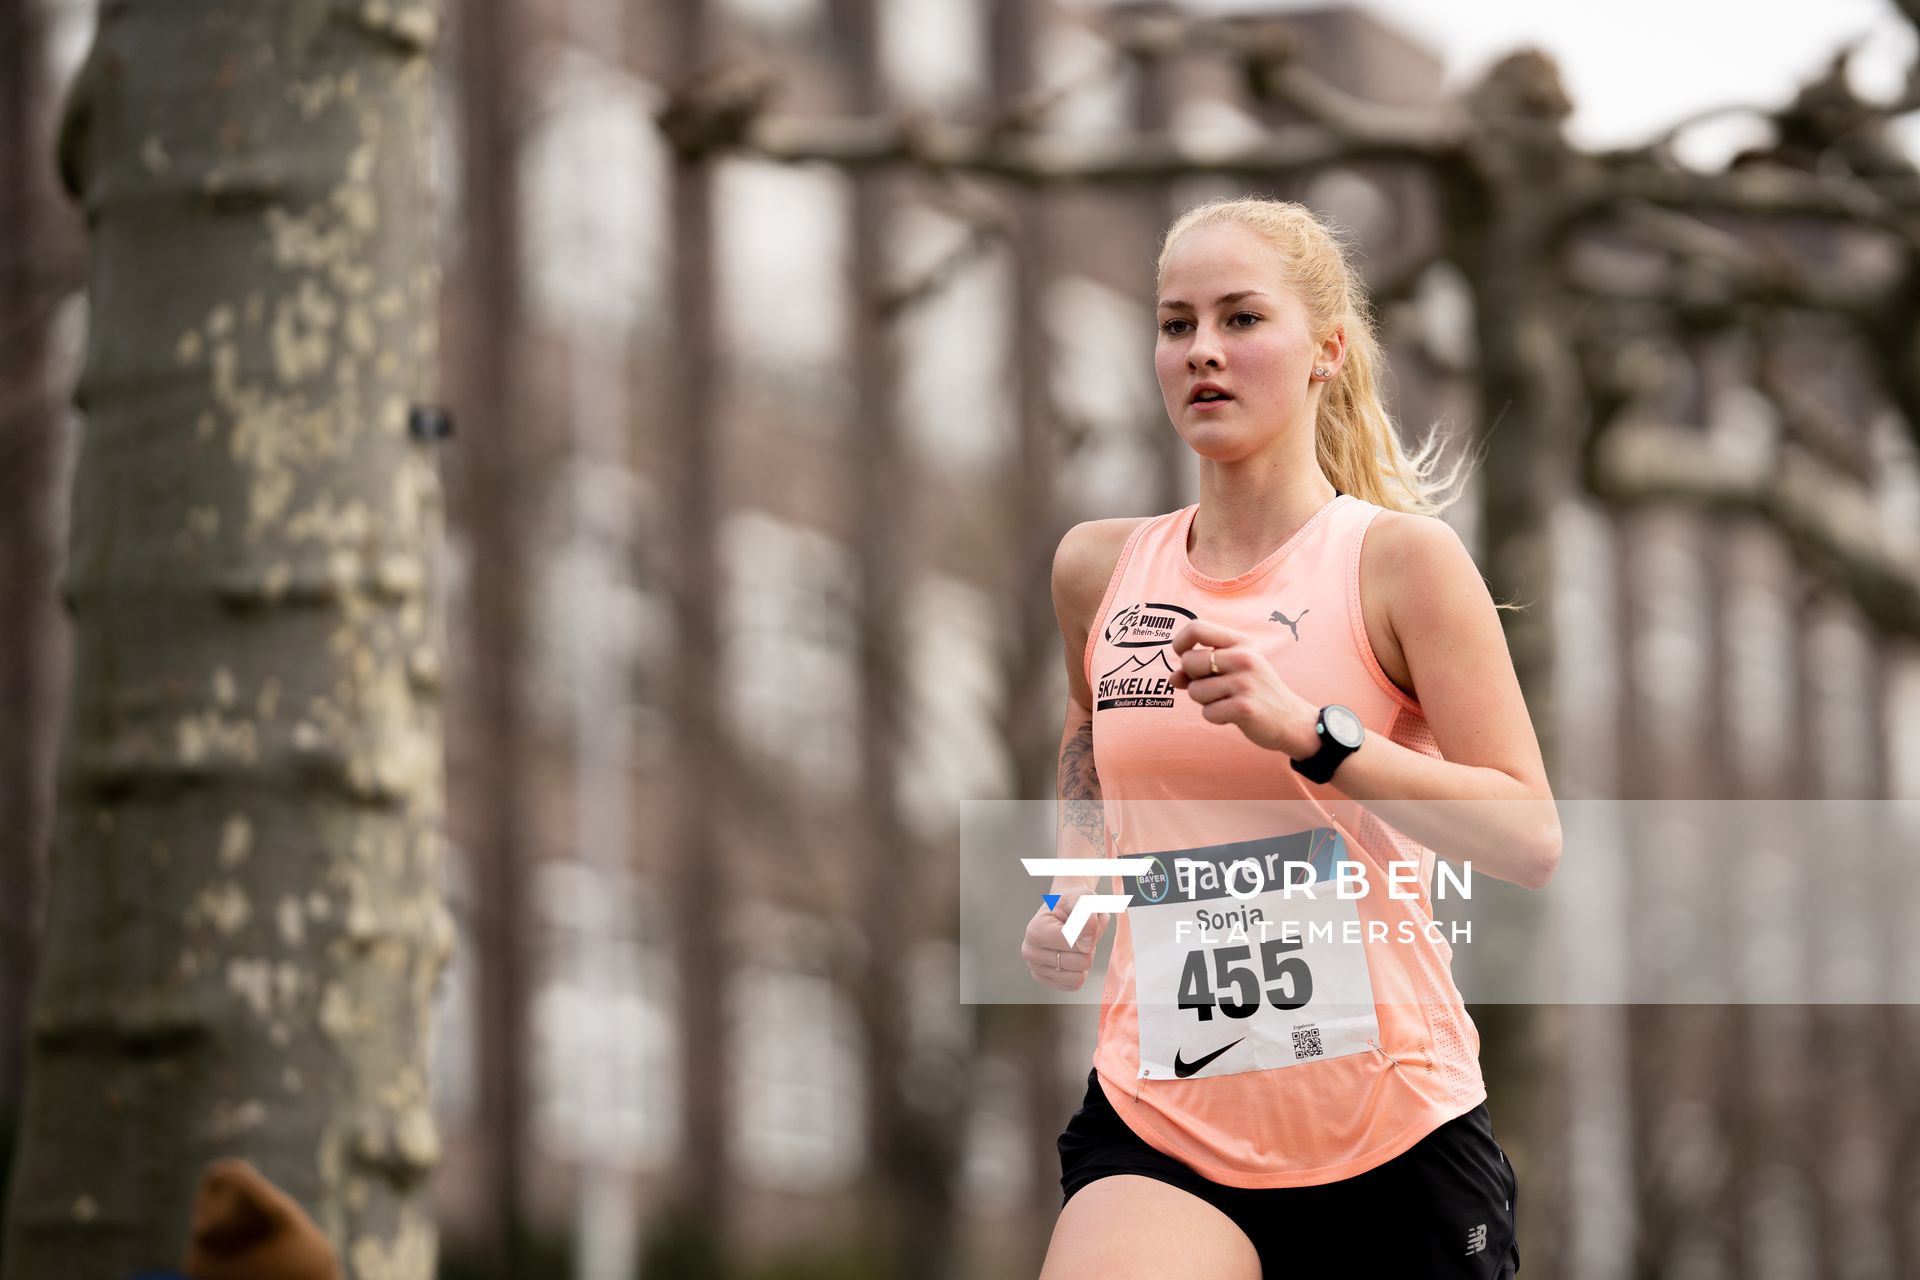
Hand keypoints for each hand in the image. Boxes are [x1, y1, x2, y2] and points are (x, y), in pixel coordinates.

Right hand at [1021, 888, 1109, 991]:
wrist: (1063, 910)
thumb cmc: (1074, 903)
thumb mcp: (1083, 899)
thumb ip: (1087, 916)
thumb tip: (1086, 945)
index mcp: (1035, 930)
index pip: (1075, 943)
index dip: (1089, 933)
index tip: (1083, 921)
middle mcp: (1030, 952)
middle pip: (1081, 963)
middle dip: (1089, 948)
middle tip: (1081, 934)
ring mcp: (1035, 968)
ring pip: (1078, 978)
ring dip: (1085, 959)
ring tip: (1077, 943)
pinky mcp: (1044, 979)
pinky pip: (1074, 985)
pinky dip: (1080, 970)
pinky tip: (1072, 954)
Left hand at [1169, 618, 1319, 756]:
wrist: (1291, 720)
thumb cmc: (1255, 692)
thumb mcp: (1232, 672)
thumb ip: (1200, 671)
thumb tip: (1173, 677)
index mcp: (1241, 643)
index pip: (1196, 628)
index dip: (1180, 642)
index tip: (1183, 656)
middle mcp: (1243, 657)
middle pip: (1189, 661)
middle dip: (1193, 679)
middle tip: (1215, 688)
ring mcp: (1245, 682)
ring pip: (1194, 691)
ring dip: (1205, 702)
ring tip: (1229, 701)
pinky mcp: (1244, 708)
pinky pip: (1207, 713)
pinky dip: (1216, 717)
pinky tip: (1234, 716)